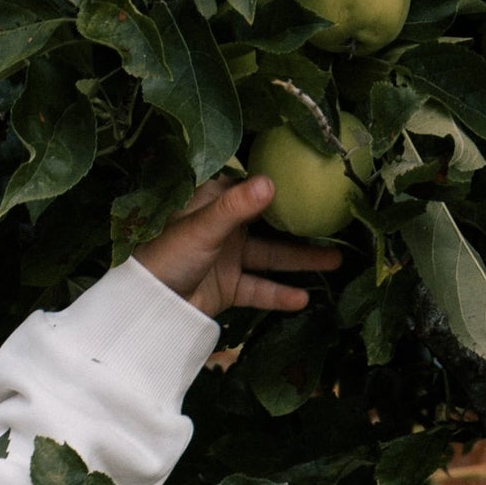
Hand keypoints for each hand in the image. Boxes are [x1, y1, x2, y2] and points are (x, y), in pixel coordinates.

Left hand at [130, 173, 343, 319]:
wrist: (147, 306)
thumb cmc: (167, 255)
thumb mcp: (203, 227)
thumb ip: (236, 206)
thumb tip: (271, 182)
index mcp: (214, 204)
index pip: (251, 187)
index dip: (280, 183)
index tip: (314, 178)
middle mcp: (224, 229)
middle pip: (270, 224)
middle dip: (302, 226)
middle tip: (338, 223)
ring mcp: (227, 260)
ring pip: (271, 257)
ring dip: (301, 261)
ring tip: (336, 261)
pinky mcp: (227, 289)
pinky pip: (259, 290)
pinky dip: (279, 295)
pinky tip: (303, 299)